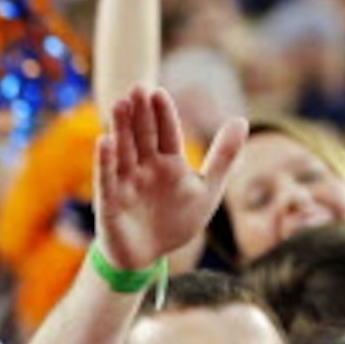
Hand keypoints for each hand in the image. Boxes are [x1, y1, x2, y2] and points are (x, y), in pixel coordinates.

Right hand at [91, 87, 247, 274]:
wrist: (147, 256)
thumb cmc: (176, 221)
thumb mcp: (208, 188)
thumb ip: (224, 155)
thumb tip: (241, 119)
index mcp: (168, 163)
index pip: (166, 132)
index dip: (162, 113)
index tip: (158, 92)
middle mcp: (144, 168)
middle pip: (142, 136)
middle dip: (139, 113)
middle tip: (136, 87)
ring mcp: (126, 183)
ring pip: (124, 151)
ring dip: (120, 128)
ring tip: (119, 104)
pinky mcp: (110, 202)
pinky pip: (107, 179)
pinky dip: (105, 161)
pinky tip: (104, 141)